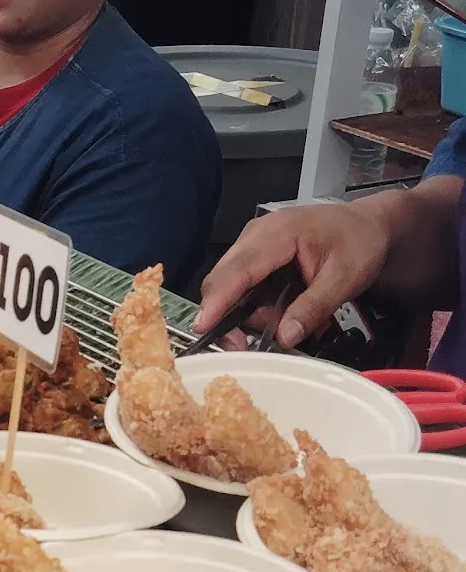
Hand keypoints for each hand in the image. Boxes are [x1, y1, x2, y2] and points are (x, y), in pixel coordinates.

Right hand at [195, 200, 389, 350]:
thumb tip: (285, 338)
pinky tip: (275, 311)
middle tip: (241, 347)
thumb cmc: (359, 242)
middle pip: (221, 279)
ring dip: (244, 313)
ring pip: (227, 285)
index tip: (203, 328)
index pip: (238, 270)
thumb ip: (313, 308)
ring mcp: (253, 243)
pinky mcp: (255, 255)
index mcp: (279, 233)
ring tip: (279, 322)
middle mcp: (257, 235)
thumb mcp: (345, 279)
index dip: (217, 301)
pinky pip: (240, 284)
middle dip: (224, 316)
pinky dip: (250, 305)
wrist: (368, 224)